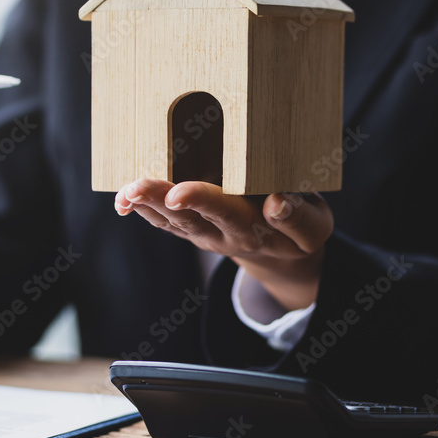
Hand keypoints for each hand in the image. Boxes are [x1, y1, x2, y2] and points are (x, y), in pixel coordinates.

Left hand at [115, 179, 333, 310]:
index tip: (179, 192)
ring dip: (144, 205)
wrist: (281, 249)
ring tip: (124, 191)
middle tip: (136, 187)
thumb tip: (277, 204)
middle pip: (187, 218)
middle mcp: (222, 234)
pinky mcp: (191, 229)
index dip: (202, 200)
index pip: (226, 211)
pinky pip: (163, 221)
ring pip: (169, 221)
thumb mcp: (314, 226)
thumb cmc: (300, 224)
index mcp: (254, 229)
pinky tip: (123, 197)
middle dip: (159, 201)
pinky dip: (142, 209)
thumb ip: (298, 218)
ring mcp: (203, 234)